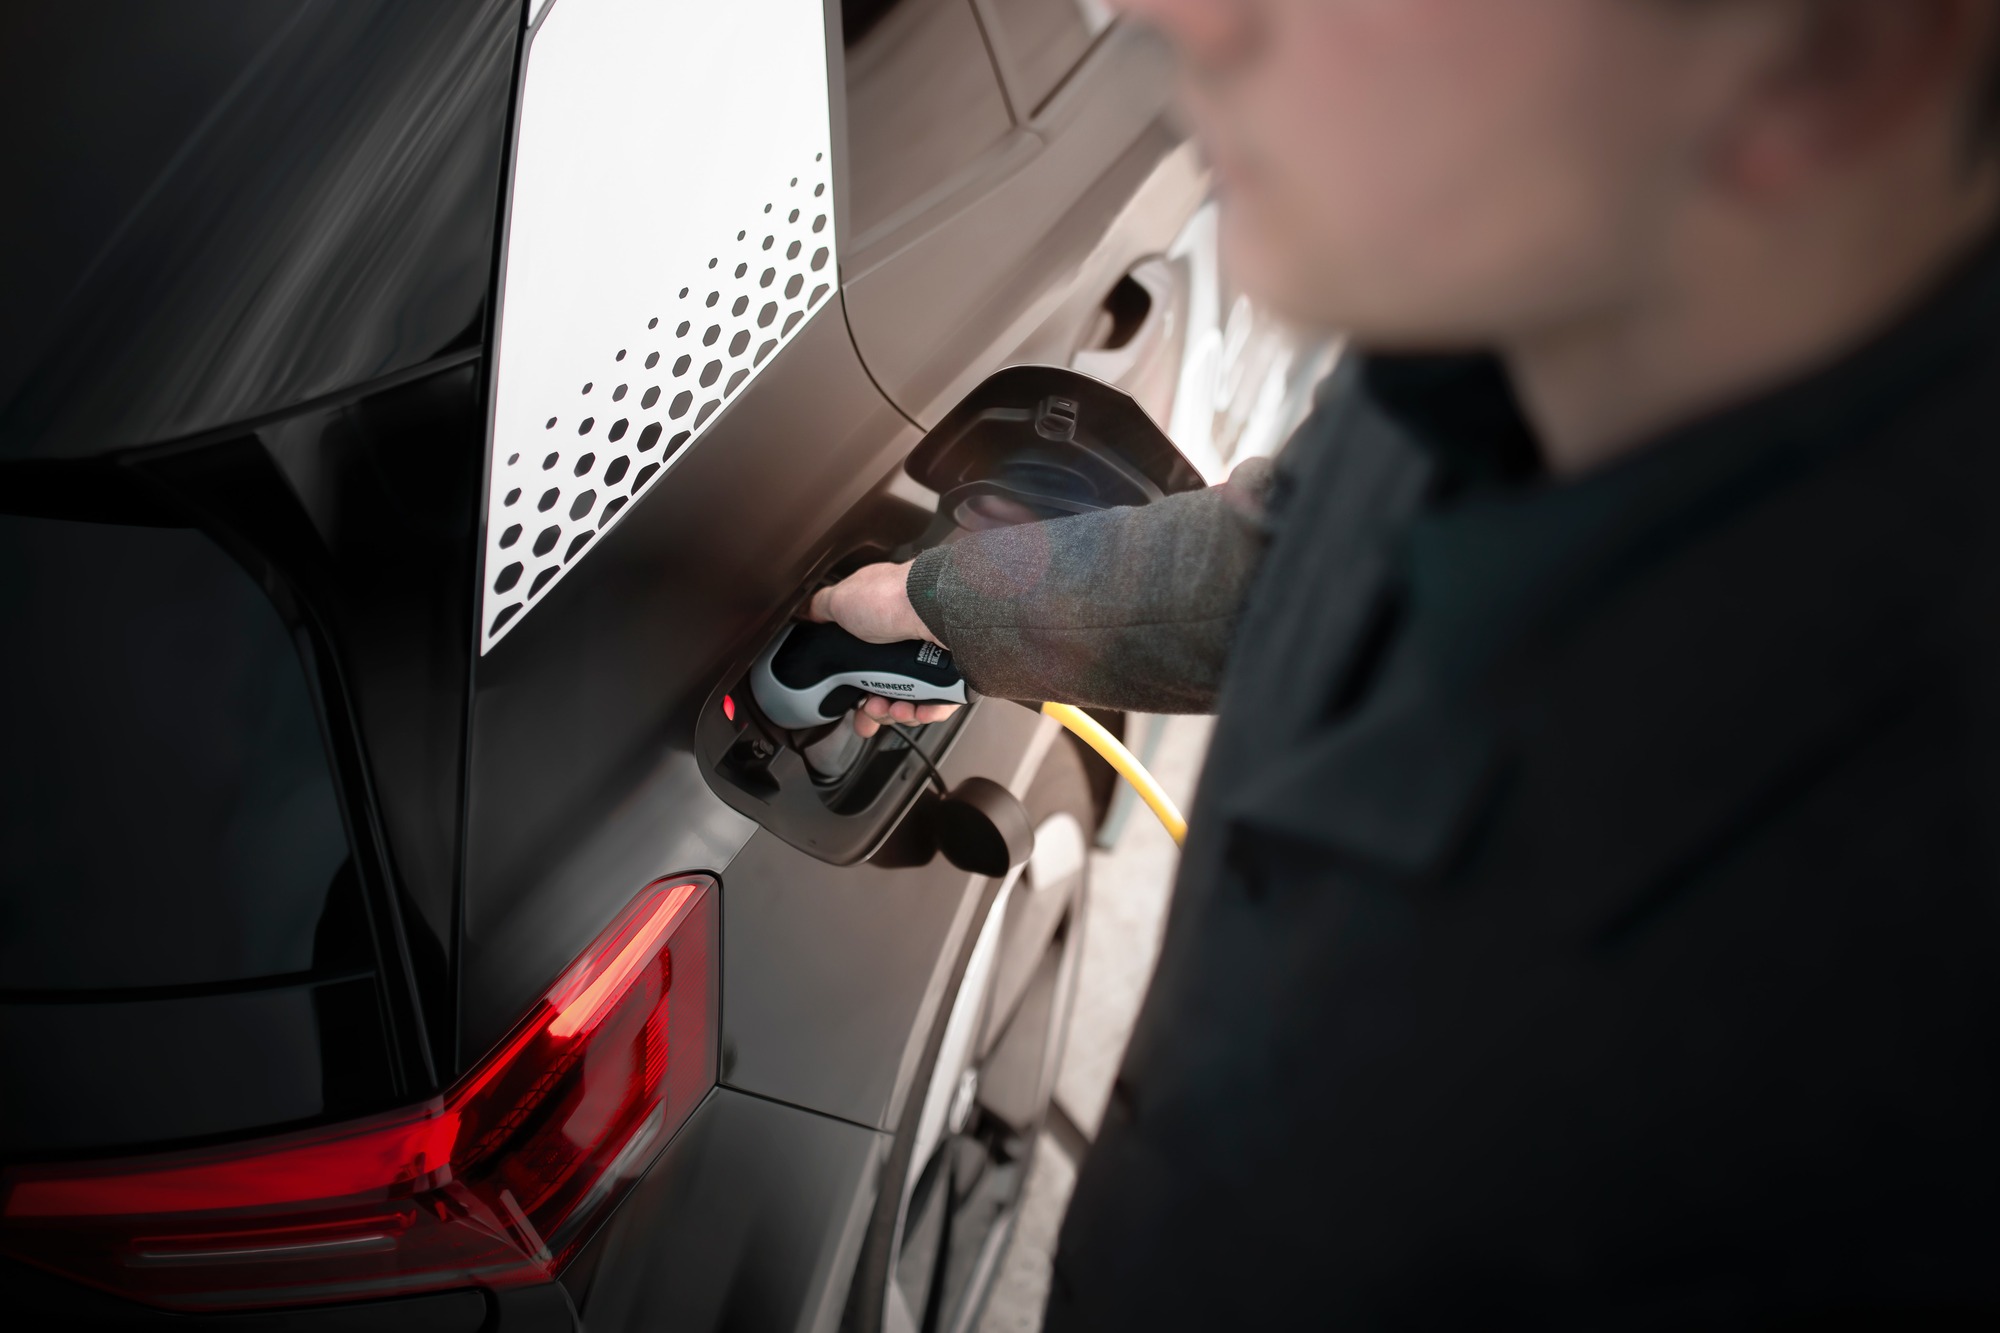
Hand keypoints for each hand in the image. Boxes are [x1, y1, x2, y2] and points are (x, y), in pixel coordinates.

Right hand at [807, 560, 960, 737]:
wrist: (933, 608)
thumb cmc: (892, 597)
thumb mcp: (841, 598)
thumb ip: (823, 607)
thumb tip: (808, 613)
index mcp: (881, 625)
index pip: (866, 667)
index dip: (856, 690)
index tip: (851, 704)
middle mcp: (907, 641)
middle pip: (888, 691)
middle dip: (875, 708)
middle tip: (871, 708)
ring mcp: (932, 658)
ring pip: (912, 701)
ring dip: (898, 712)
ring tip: (895, 707)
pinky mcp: (953, 674)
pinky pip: (940, 704)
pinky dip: (927, 712)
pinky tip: (918, 709)